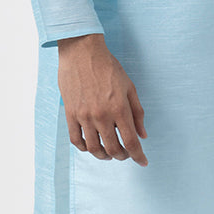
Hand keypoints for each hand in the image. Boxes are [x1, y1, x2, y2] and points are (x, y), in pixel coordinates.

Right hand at [55, 34, 147, 164]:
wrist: (82, 51)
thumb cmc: (108, 66)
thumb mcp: (129, 87)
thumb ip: (137, 113)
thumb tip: (142, 135)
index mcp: (119, 108)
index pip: (131, 141)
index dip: (138, 156)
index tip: (143, 162)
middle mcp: (101, 115)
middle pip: (113, 149)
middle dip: (122, 156)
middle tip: (126, 155)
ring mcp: (84, 116)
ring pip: (94, 148)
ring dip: (104, 155)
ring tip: (109, 153)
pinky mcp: (70, 113)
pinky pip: (76, 139)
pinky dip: (84, 148)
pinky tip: (91, 146)